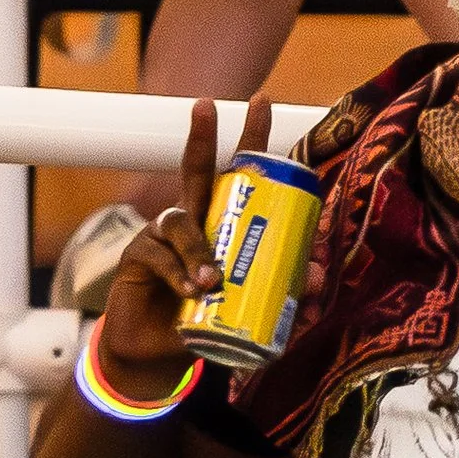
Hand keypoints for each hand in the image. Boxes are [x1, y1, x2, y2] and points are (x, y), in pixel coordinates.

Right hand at [94, 93, 270, 396]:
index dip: (248, 139)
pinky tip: (192, 291)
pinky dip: (179, 273)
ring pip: (181, 222)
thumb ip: (284, 293)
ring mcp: (159, 236)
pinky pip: (159, 256)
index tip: (262, 101)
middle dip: (202, 136)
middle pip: (194, 170)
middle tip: (208, 105)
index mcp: (217, 224)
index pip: (234, 175)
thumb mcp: (249, 307)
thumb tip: (321, 275)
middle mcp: (188, 220)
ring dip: (199, 249)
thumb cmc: (204, 322)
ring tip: (213, 281)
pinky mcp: (137, 258)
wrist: (158, 356)